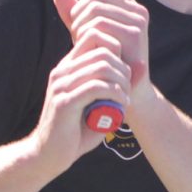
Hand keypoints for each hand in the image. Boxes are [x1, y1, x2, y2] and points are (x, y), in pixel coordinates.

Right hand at [29, 33, 131, 171]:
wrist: (49, 156)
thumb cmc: (76, 130)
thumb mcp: (99, 101)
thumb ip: (117, 82)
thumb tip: (142, 64)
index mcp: (67, 68)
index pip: (94, 36)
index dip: (118, 51)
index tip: (124, 75)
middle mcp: (62, 72)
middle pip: (103, 50)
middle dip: (124, 69)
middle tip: (128, 90)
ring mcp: (61, 86)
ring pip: (102, 67)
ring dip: (122, 82)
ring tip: (124, 99)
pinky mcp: (64, 102)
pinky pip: (97, 87)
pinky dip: (116, 95)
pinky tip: (120, 106)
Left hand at [57, 0, 148, 85]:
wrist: (126, 93)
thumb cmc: (104, 62)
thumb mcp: (86, 35)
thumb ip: (74, 14)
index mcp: (128, 7)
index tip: (80, 10)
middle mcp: (136, 11)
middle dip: (77, 13)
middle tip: (76, 34)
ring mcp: (138, 23)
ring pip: (94, 9)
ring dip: (79, 26)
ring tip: (81, 43)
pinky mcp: (135, 37)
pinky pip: (99, 25)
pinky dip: (84, 36)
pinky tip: (86, 49)